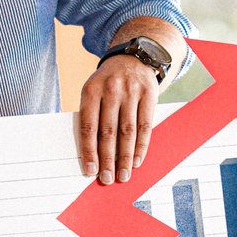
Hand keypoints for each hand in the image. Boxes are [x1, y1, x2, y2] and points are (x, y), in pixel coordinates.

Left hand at [77, 52, 158, 184]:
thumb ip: (91, 115)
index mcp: (91, 90)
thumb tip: (91, 154)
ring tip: (123, 175)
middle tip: (107, 179)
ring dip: (125, 157)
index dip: (89, 151)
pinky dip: (141, 146)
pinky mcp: (149, 94)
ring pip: (127, 131)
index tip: (89, 171)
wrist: (134, 56)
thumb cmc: (109, 82)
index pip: (88, 126)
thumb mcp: (94, 90)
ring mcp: (131, 92)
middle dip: (107, 159)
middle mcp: (111, 90)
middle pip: (108, 131)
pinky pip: (145, 125)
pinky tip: (137, 160)